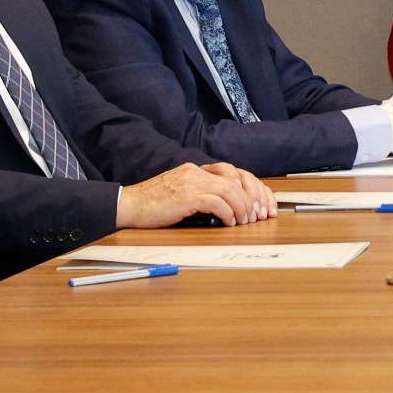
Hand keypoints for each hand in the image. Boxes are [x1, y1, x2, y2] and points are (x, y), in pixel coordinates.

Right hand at [117, 162, 275, 228]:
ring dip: (243, 207)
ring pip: (230, 190)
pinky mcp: (186, 196)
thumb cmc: (154, 204)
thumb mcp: (184, 194)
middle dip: (255, 198)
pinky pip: (216, 201)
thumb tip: (232, 208)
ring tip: (246, 222)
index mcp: (198, 170)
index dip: (255, 189)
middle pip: (239, 179)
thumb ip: (205, 194)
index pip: (237, 174)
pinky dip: (228, 212)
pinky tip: (230, 222)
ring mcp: (192, 182)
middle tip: (261, 215)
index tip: (264, 205)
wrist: (128, 205)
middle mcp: (198, 172)